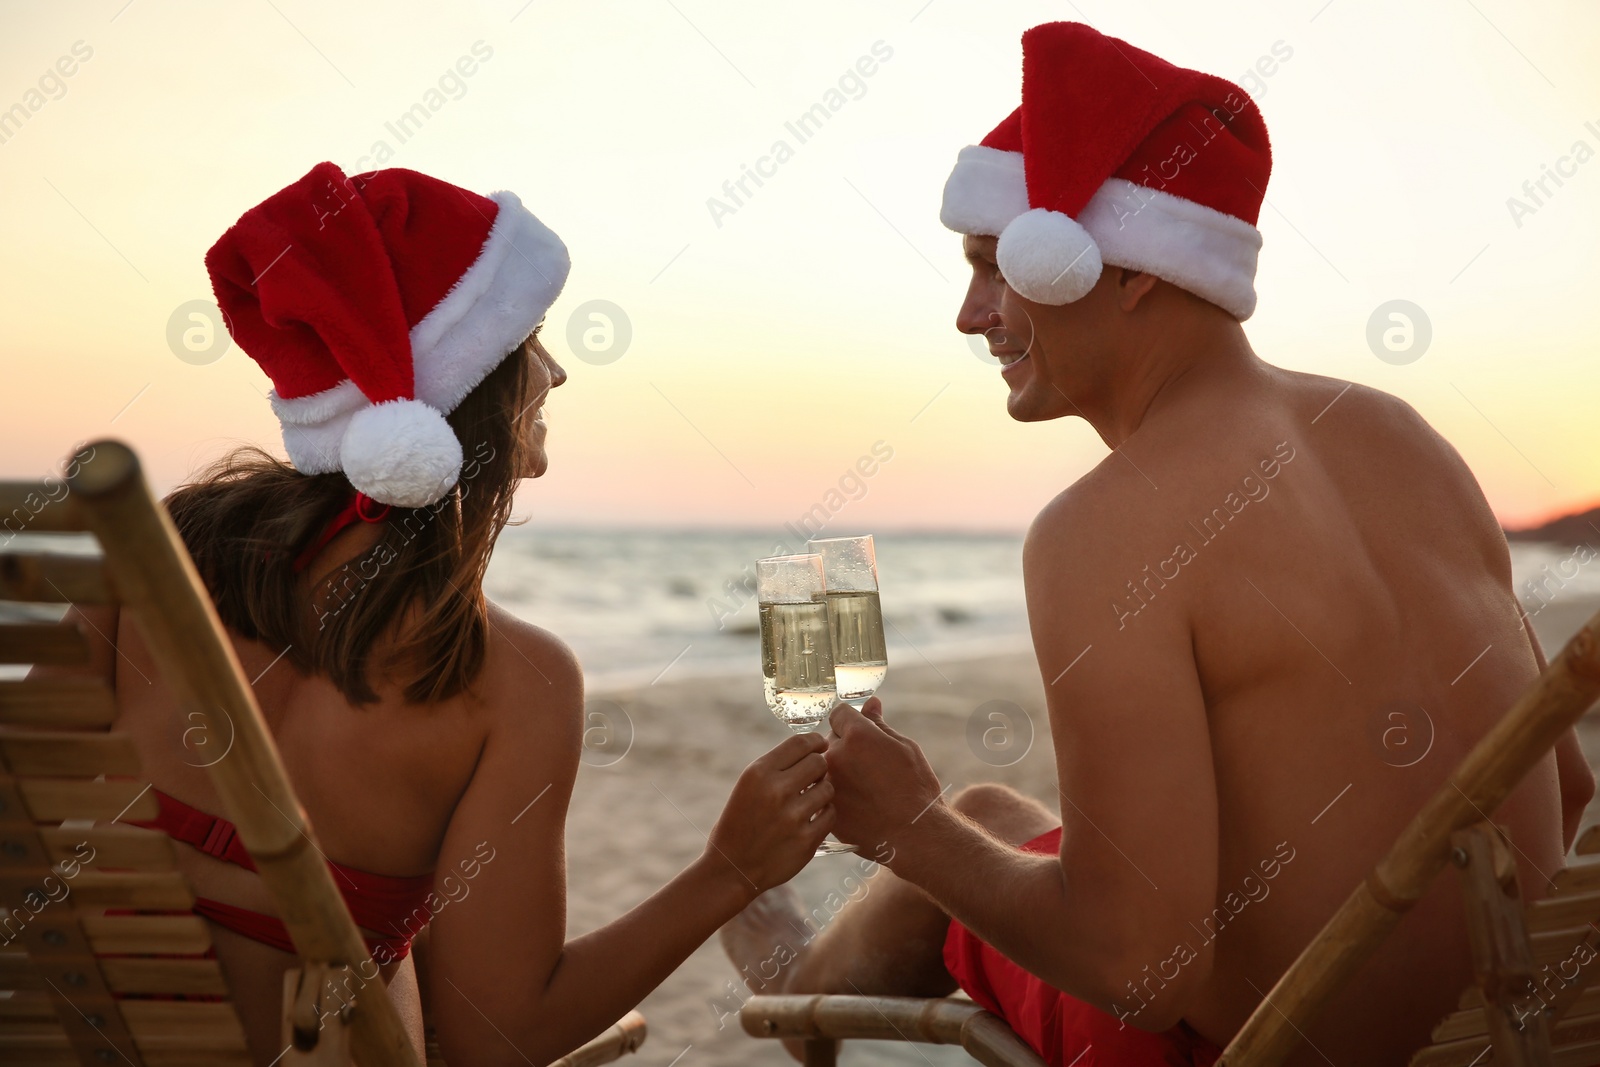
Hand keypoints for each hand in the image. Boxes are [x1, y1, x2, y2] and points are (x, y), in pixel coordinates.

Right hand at [704, 732, 833, 898]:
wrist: (731, 869)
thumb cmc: (740, 823)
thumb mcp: (748, 786)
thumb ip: (777, 768)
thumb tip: (813, 750)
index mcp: (759, 773)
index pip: (800, 743)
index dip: (815, 741)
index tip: (820, 745)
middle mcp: (776, 791)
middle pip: (819, 763)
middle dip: (819, 767)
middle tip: (813, 777)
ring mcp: (793, 817)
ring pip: (828, 788)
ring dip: (822, 792)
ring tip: (809, 801)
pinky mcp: (806, 840)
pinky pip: (830, 815)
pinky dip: (824, 815)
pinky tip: (812, 818)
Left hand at [826, 698, 942, 860]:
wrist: (915, 835)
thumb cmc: (916, 789)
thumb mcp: (905, 748)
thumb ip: (880, 725)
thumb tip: (870, 703)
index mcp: (856, 736)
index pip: (839, 714)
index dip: (853, 722)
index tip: (864, 736)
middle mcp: (835, 757)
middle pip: (829, 739)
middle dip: (844, 746)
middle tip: (868, 765)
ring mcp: (827, 784)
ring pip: (824, 767)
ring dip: (837, 770)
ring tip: (862, 786)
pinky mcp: (825, 808)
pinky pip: (824, 791)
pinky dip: (836, 793)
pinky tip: (857, 803)